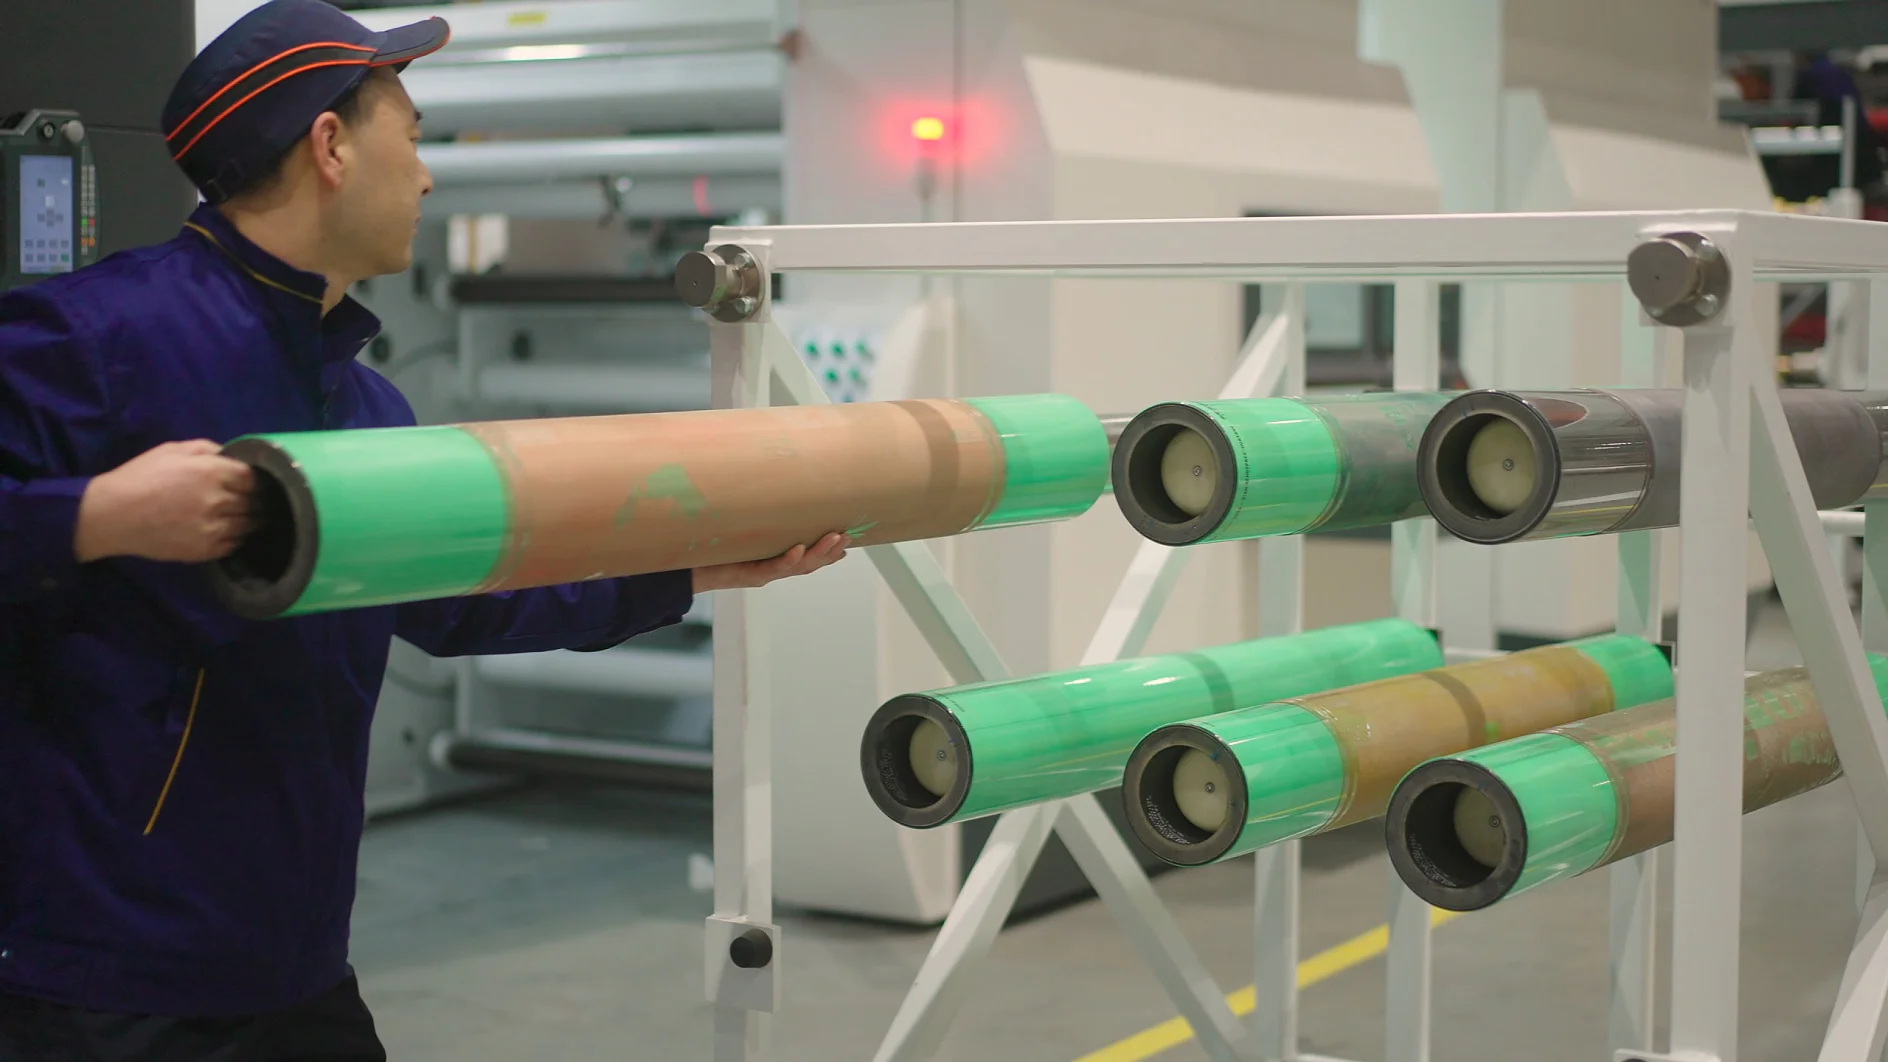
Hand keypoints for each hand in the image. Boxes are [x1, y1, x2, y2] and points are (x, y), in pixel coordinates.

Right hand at [74, 440, 256, 562]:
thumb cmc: (140, 477)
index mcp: (212, 471)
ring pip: (250, 524)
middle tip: (254, 500)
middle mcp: (219, 500)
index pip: (254, 478)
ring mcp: (214, 528)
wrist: (111, 515)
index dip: (256, 480)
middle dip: (256, 500)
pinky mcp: (206, 550)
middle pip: (255, 501)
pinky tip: (230, 531)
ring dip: (251, 519)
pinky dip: (237, 537)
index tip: (254, 483)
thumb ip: (208, 449)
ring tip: (246, 515)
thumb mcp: (173, 450)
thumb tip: (232, 456)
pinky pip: (235, 543)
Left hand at [692, 532, 849, 593]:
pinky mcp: (749, 574)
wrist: (689, 570)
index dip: (829, 551)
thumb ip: (754, 518)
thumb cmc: (713, 550)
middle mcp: (772, 568)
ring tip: (835, 539)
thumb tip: (762, 488)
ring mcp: (763, 572)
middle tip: (849, 535)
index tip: (848, 541)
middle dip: (830, 550)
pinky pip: (773, 567)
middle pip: (810, 562)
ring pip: (799, 566)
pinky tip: (799, 549)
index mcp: (774, 560)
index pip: (808, 555)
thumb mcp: (740, 532)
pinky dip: (787, 559)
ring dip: (818, 553)